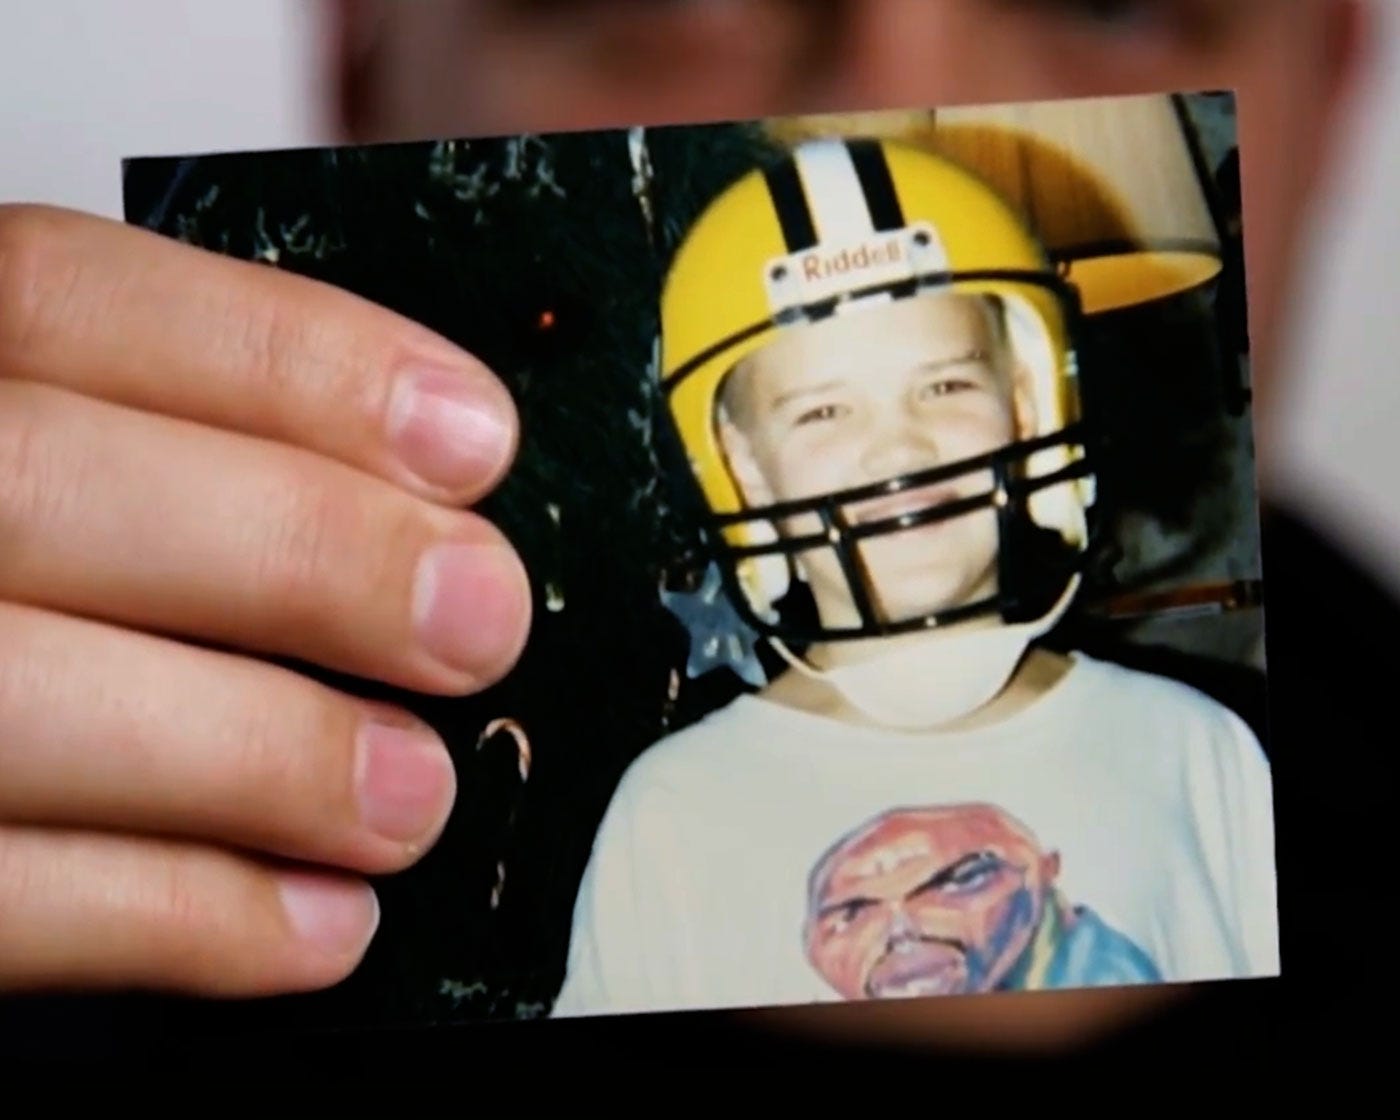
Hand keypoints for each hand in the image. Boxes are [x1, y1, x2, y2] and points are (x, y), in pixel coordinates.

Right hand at [0, 204, 531, 996]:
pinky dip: (190, 918)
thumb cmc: (9, 565)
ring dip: (267, 756)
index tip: (471, 438)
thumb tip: (424, 511)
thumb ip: (179, 455)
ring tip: (411, 794)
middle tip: (477, 620)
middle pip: (42, 484)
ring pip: (19, 700)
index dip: (294, 363)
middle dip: (307, 554)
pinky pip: (0, 909)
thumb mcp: (43, 453)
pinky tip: (322, 921)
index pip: (62, 296)